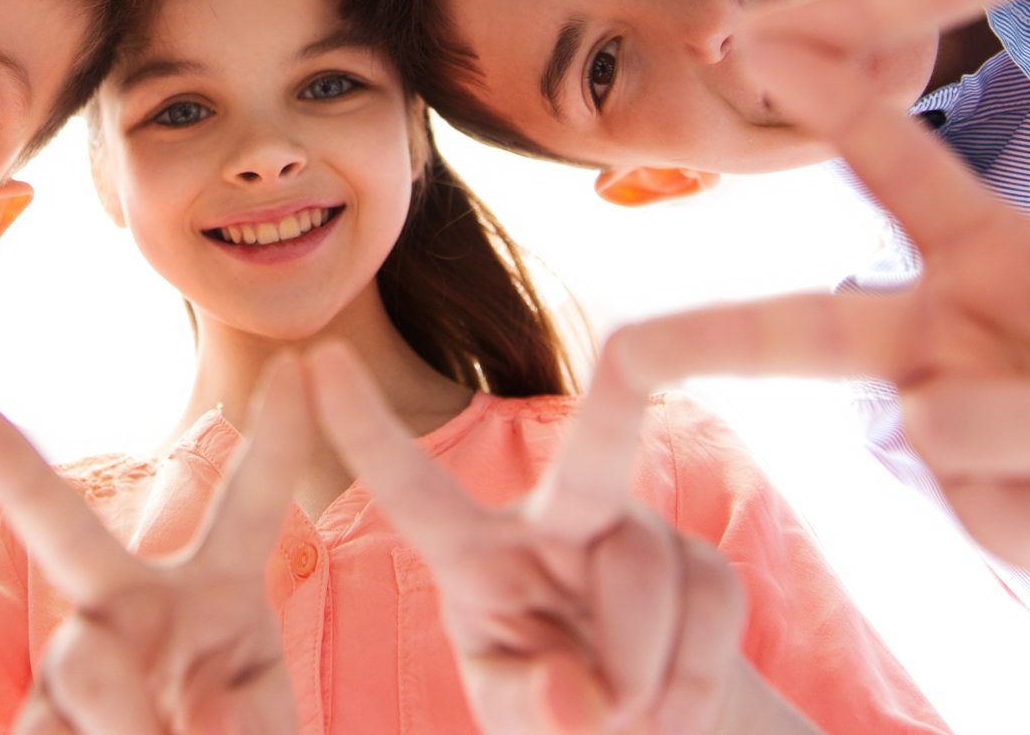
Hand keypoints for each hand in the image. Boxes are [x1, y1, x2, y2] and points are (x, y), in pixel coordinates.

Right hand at [0, 359, 306, 734]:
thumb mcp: (261, 722)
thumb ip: (246, 710)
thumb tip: (192, 707)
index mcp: (216, 590)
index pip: (247, 503)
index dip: (276, 437)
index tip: (297, 362)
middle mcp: (132, 607)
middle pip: (67, 530)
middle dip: (14, 467)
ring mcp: (77, 660)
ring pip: (82, 667)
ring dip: (124, 716)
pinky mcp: (35, 718)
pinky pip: (44, 730)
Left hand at [308, 345, 758, 734]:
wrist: (648, 734)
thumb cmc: (551, 710)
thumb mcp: (514, 711)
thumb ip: (527, 705)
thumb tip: (580, 699)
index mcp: (475, 552)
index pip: (414, 488)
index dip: (368, 428)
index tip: (319, 357)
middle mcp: (558, 518)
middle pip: (596, 445)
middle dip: (622, 381)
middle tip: (635, 335)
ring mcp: (637, 532)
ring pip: (646, 567)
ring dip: (638, 666)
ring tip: (624, 713)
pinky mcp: (704, 565)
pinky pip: (711, 607)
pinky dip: (691, 680)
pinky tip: (668, 710)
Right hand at [569, 37, 1029, 614]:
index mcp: (982, 246)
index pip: (893, 167)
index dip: (829, 101)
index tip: (754, 42)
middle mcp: (936, 329)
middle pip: (799, 333)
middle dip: (701, 337)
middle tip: (623, 352)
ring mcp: (948, 424)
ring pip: (965, 426)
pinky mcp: (983, 512)